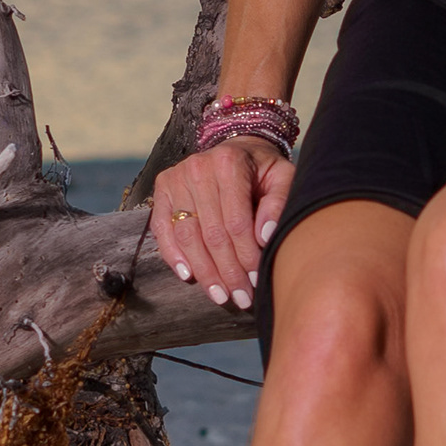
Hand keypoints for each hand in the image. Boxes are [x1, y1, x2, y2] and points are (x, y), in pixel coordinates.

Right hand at [151, 133, 293, 310]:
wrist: (236, 148)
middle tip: (241, 297)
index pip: (236, 223)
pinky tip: (189, 276)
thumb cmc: (262, 169)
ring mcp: (176, 177)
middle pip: (212, 234)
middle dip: (228, 272)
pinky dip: (173, 255)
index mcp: (229, 163)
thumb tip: (265, 237)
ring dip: (204, 271)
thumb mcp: (282, 177)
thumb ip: (279, 202)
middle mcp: (198, 168)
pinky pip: (163, 228)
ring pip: (188, 236)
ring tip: (220, 295)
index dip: (246, 257)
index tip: (256, 281)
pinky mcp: (163, 187)